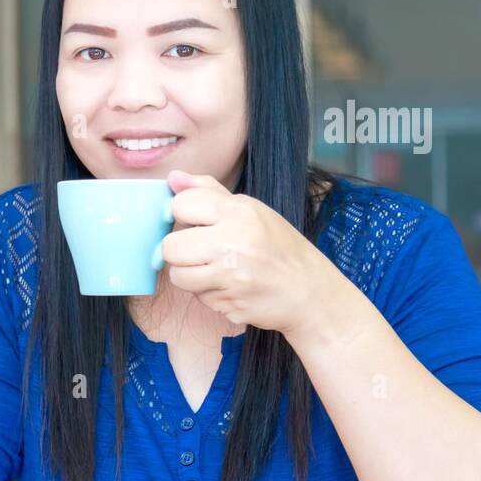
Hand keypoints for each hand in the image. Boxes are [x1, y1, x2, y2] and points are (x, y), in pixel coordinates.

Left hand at [159, 170, 342, 335]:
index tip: (196, 221)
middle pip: (170, 246)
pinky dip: (206, 293)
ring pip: (177, 275)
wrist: (309, 292)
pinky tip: (228, 286)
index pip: (181, 204)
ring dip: (189, 274)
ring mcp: (230, 276)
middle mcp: (233, 242)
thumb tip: (173, 177)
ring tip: (212, 269)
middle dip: (180, 250)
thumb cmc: (278, 247)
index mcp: (240, 212)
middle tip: (200, 251)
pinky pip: (196, 297)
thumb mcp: (252, 210)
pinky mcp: (228, 303)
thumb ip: (209, 192)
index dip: (182, 214)